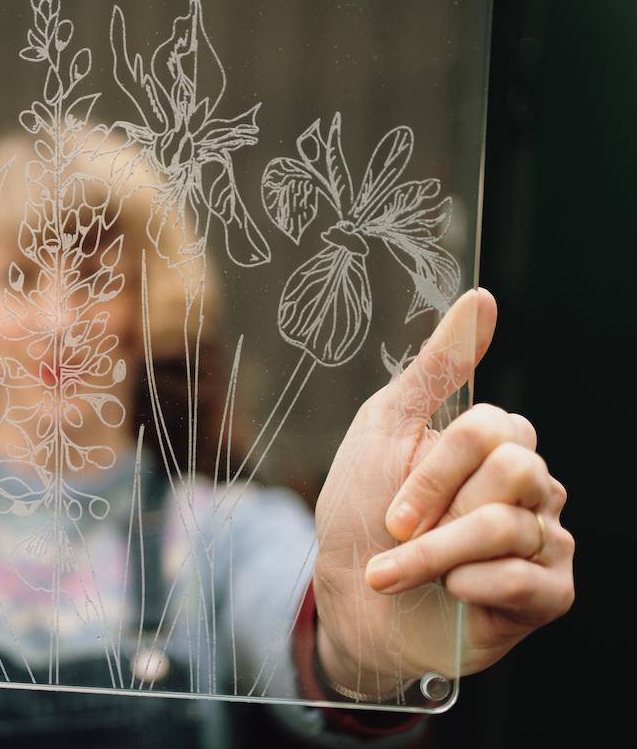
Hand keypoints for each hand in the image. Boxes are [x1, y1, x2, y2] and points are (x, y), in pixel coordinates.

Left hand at [313, 289, 573, 697]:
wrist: (350, 601)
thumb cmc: (362, 512)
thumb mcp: (385, 428)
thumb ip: (438, 367)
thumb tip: (483, 298)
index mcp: (498, 446)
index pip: (494, 431)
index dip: (434, 471)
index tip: (392, 508)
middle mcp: (533, 488)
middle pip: (514, 473)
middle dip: (438, 509)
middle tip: (401, 533)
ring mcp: (546, 541)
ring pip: (509, 527)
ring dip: (434, 555)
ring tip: (400, 571)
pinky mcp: (548, 596)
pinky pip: (525, 581)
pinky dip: (468, 588)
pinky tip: (449, 595)